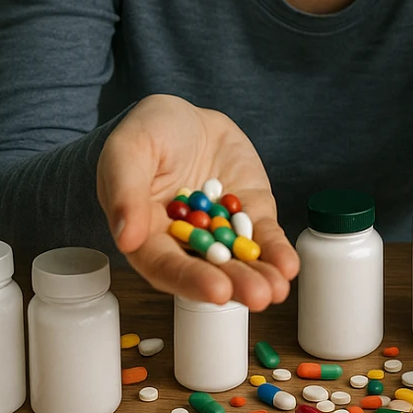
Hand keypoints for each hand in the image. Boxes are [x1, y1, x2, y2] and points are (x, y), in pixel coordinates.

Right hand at [96, 94, 298, 307]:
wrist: (184, 116)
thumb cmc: (147, 133)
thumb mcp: (127, 152)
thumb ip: (124, 192)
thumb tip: (125, 238)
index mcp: (147, 235)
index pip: (166, 265)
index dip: (191, 280)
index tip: (216, 291)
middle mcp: (185, 241)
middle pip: (208, 270)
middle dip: (235, 284)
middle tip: (258, 296)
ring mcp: (221, 229)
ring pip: (238, 259)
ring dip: (259, 276)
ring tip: (277, 289)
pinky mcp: (249, 213)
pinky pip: (263, 234)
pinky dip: (276, 250)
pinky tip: (288, 266)